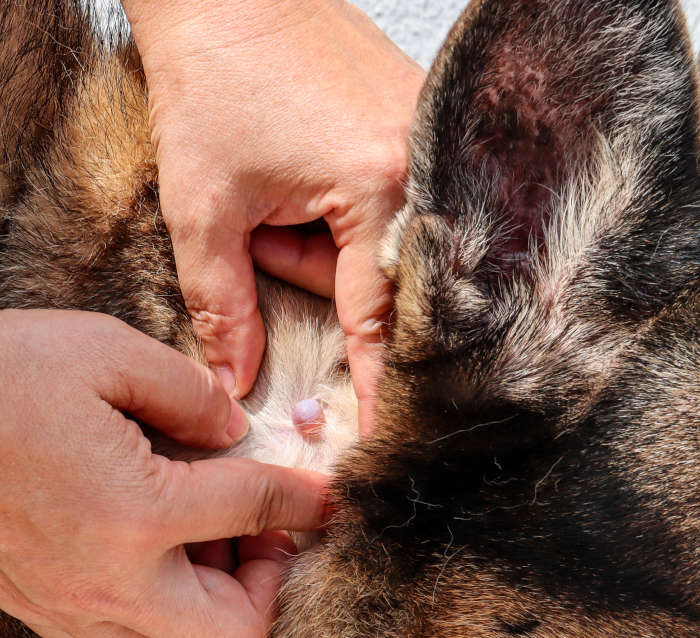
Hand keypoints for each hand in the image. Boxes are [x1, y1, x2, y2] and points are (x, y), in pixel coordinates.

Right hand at [0, 310, 325, 636]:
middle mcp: (105, 579)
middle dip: (267, 581)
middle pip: (230, 629)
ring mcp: (71, 603)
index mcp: (132, 512)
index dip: (305, 500)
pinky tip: (165, 530)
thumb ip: (188, 392)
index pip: (255, 510)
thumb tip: (232, 428)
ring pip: (181, 637)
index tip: (329, 495)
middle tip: (270, 526)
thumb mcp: (105, 354)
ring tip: (218, 524)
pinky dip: (171, 588)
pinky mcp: (46, 603)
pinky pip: (132, 622)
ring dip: (220, 592)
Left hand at [122, 0, 424, 431]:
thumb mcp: (203, 207)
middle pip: (380, 275)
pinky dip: (349, 209)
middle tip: (269, 221)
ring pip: (386, 240)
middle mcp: (425, 163)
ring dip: (326, 235)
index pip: (377, 315)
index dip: (376, 381)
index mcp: (379, 185)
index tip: (381, 434)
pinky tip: (311, 167)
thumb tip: (239, 380)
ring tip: (284, 181)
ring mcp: (432, 138)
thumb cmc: (212, 84)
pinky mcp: (423, 126)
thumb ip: (223, 305)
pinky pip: (396, 203)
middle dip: (311, 265)